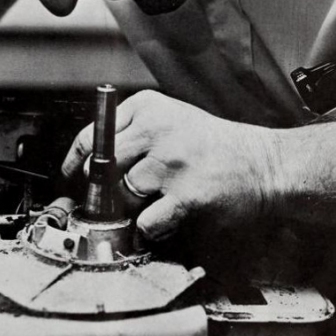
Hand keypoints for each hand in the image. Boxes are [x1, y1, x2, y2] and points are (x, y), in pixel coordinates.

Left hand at [63, 91, 278, 239]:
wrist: (264, 164)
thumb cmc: (213, 146)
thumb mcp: (171, 120)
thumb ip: (131, 134)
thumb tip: (88, 166)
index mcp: (149, 107)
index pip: (93, 135)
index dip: (76, 162)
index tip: (71, 177)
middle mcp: (157, 129)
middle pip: (102, 167)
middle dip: (105, 189)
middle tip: (120, 198)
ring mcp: (171, 161)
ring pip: (123, 194)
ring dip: (134, 208)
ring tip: (159, 202)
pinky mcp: (186, 194)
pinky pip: (146, 221)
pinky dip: (152, 228)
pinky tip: (169, 217)